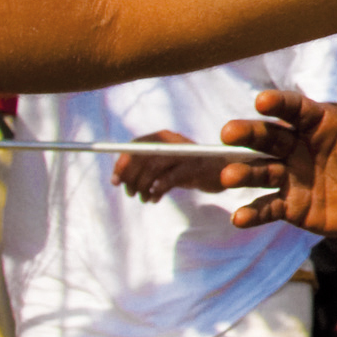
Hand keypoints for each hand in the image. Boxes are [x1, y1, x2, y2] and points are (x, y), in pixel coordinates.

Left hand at [111, 130, 230, 201]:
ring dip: (142, 187)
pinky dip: (157, 191)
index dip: (122, 163)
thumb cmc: (187, 170)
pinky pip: (168, 180)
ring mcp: (185, 154)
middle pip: (143, 156)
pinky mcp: (195, 168)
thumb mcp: (165, 165)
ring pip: (153, 168)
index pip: (135, 146)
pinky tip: (155, 199)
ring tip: (143, 198)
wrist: (221, 172)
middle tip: (130, 193)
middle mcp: (173, 141)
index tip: (115, 181)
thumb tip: (117, 178)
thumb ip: (144, 166)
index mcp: (163, 137)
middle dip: (131, 177)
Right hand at [218, 77, 336, 235]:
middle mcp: (296, 146)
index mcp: (317, 123)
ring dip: (244, 172)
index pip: (294, 109)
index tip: (262, 101)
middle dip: (247, 134)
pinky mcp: (289, 205)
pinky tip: (239, 218)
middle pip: (268, 137)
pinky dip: (253, 213)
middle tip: (228, 133)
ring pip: (261, 171)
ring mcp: (289, 176)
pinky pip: (268, 208)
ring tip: (229, 176)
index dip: (279, 104)